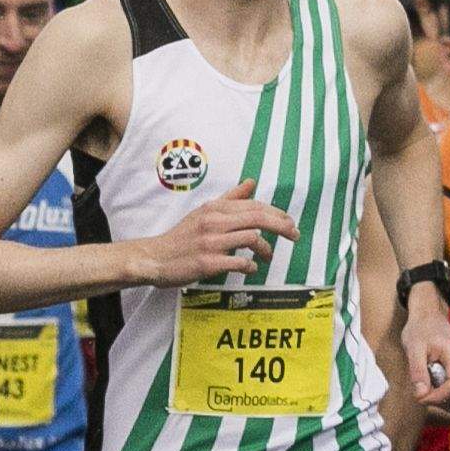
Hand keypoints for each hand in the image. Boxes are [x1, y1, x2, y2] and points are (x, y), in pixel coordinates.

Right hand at [136, 189, 291, 288]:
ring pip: (251, 238)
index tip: (289, 222)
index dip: (277, 213)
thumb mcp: (204, 211)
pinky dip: (250, 266)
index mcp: (215, 208)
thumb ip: (230, 198)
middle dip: (282, 226)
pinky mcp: (208, 262)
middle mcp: (214, 221)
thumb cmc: (182, 236)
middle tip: (295, 235)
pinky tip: (251, 268)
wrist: (154, 258)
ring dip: (266, 249)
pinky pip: (239, 262)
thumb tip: (251, 182)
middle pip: (258, 217)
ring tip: (268, 257)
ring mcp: (211, 242)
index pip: (254, 205)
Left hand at [397, 293, 449, 412]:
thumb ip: (417, 372)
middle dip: (439, 401)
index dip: (437, 398)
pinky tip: (432, 383)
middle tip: (420, 393)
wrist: (429, 317)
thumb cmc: (420, 330)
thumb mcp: (413, 348)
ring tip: (426, 385)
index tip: (419, 398)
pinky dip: (444, 393)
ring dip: (442, 399)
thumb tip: (421, 396)